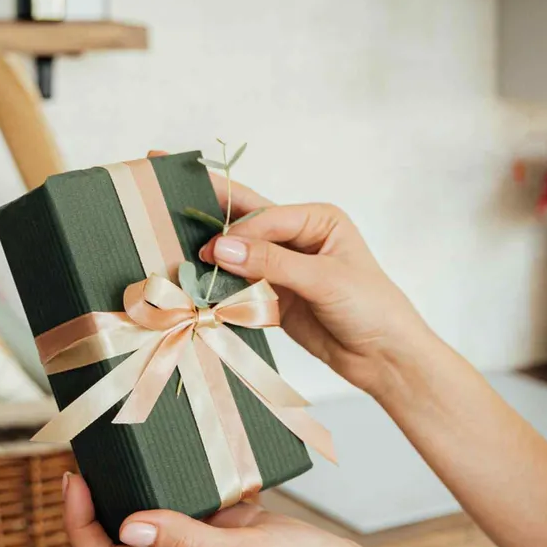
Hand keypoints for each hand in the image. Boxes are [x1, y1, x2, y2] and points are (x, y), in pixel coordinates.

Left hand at [63, 472, 422, 546]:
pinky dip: (176, 479)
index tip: (76, 482)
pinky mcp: (227, 524)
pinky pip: (188, 502)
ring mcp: (204, 541)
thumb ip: (188, 541)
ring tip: (123, 447)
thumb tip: (130, 526)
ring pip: (149, 517)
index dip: (78, 526)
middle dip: (92, 503)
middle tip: (86, 459)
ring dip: (130, 488)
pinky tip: (184, 450)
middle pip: (116, 539)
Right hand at [161, 151, 446, 397]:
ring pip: (236, 256)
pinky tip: (190, 282)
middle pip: (244, 221)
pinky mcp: (274, 298)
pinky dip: (217, 288)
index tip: (209, 250)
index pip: (264, 217)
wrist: (385, 358)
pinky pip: (238, 287)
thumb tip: (221, 246)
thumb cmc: (372, 308)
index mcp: (317, 219)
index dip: (235, 231)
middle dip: (206, 210)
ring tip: (164, 241)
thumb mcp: (325, 280)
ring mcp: (283, 268)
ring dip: (207, 255)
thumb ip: (273, 263)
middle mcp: (298, 238)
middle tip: (161, 188)